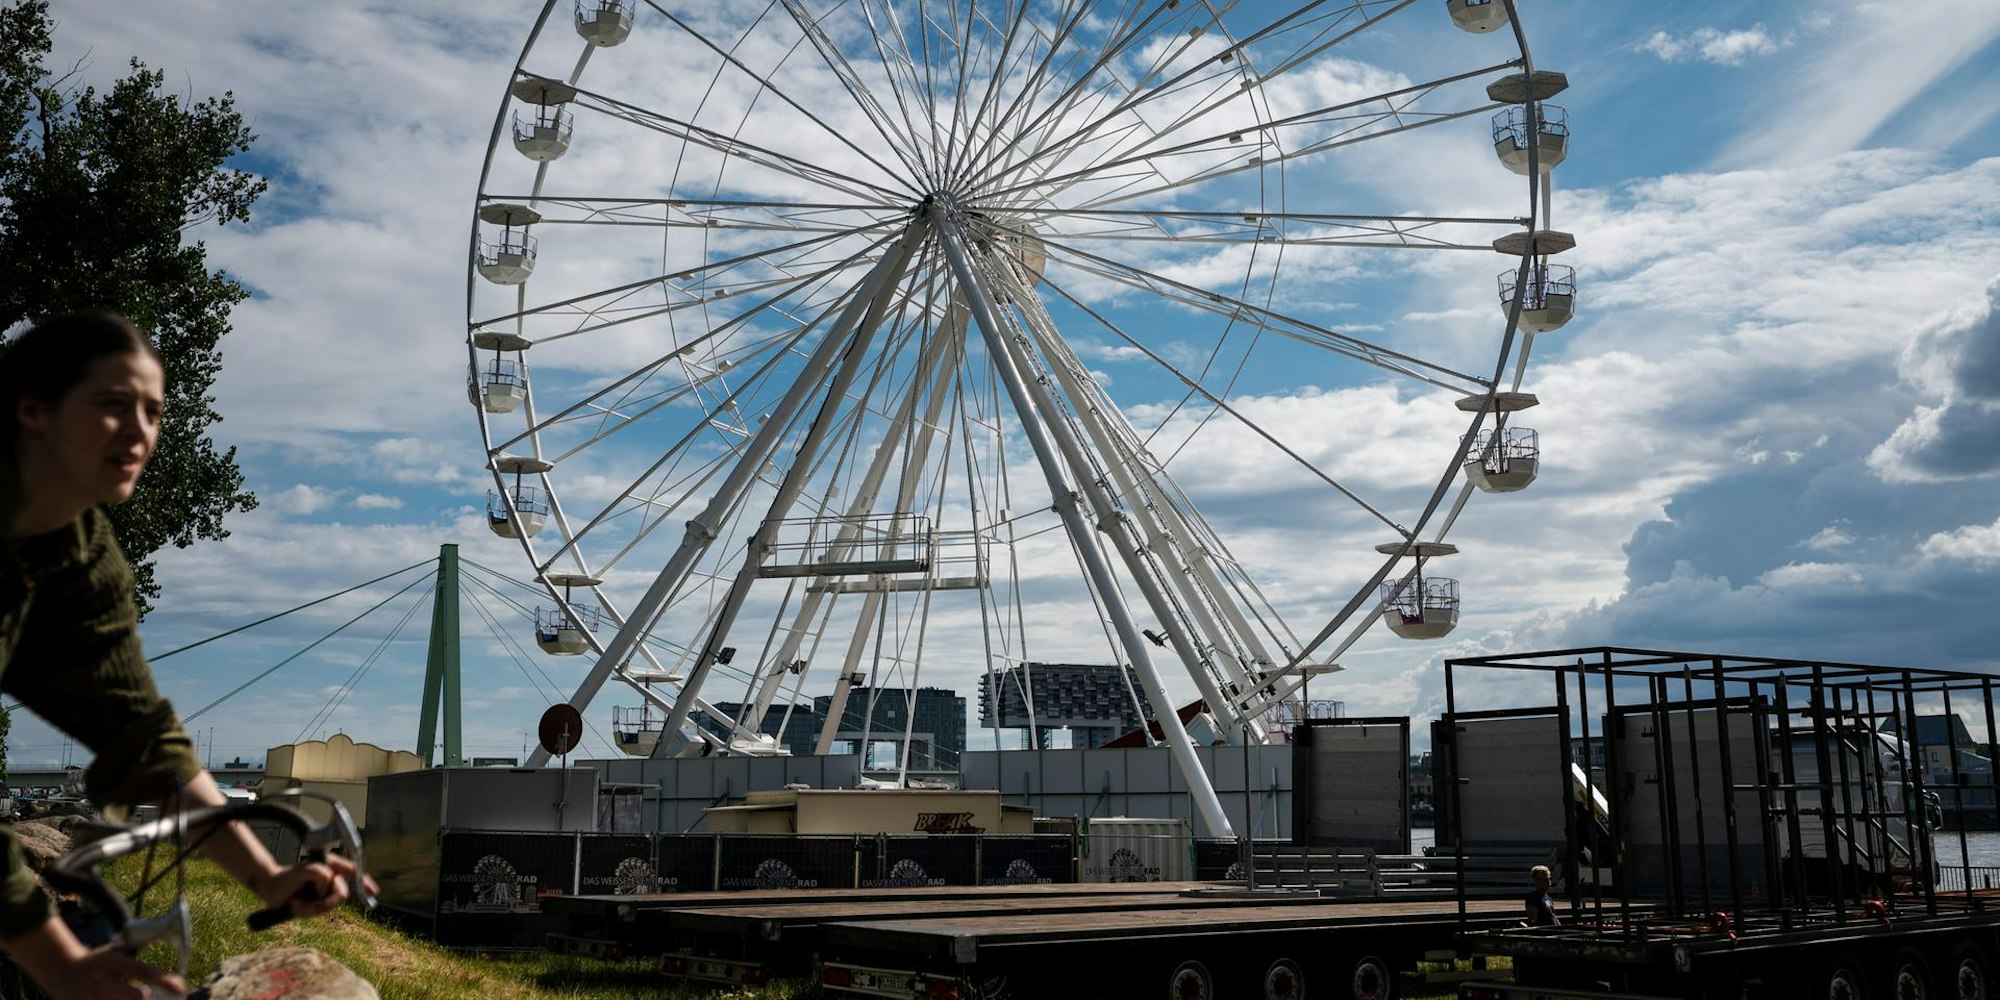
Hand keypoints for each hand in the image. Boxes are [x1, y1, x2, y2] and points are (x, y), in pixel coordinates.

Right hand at [4, 916, 184, 999]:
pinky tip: (114, 998)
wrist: (61, 970)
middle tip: (144, 993)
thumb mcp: (118, 951)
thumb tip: (176, 938)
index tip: (181, 988)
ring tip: (120, 993)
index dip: (165, 980)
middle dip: (145, 997)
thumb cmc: (100, 961)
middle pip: (136, 997)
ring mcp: (88, 998)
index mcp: (112, 961)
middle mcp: (100, 980)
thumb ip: (142, 953)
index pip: (143, 971)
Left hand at [250, 853, 376, 920]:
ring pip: (330, 906)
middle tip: (308, 900)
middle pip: (342, 894)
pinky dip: (307, 911)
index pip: (353, 872)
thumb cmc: (286, 876)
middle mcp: (330, 879)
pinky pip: (319, 912)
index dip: (365, 883)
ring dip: (312, 907)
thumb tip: (330, 883)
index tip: (373, 892)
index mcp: (331, 866)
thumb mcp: (304, 870)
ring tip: (296, 903)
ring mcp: (324, 892)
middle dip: (325, 901)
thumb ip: (320, 873)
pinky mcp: (316, 904)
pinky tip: (296, 906)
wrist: (269, 888)